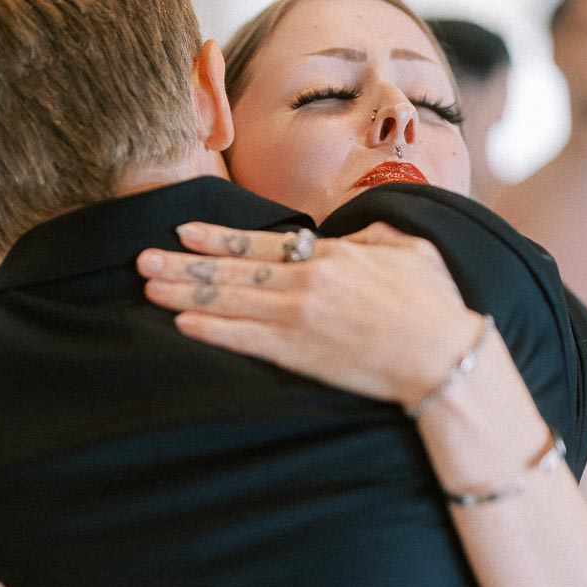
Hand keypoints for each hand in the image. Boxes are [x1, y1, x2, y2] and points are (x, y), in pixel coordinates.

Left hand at [137, 220, 480, 408]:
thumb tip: (349, 236)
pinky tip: (181, 323)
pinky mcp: (301, 353)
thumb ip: (370, 237)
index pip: (262, 243)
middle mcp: (307, 281)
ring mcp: (300, 317)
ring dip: (184, 293)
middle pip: (232, 270)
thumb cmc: (435, 303)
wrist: (444, 354)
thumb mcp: (407, 250)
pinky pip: (244, 340)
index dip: (218, 239)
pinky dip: (211, 330)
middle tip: (142, 258)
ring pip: (229, 301)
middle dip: (183, 264)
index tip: (184, 231)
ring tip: (149, 288)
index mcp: (332, 255)